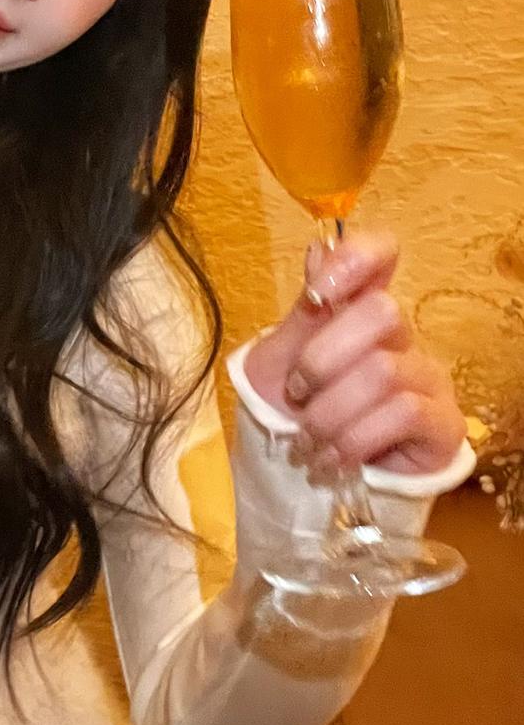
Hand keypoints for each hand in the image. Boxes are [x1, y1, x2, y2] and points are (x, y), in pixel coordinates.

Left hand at [242, 227, 468, 478]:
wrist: (313, 475)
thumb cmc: (296, 412)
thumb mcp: (281, 362)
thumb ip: (303, 313)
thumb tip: (317, 250)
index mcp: (358, 311)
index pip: (381, 255)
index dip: (355, 261)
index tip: (316, 297)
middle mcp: (401, 337)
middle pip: (382, 311)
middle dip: (322, 360)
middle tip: (296, 396)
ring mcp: (427, 377)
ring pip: (383, 371)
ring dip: (330, 414)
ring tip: (307, 443)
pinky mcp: (443, 423)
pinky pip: (404, 412)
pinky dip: (354, 439)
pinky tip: (332, 460)